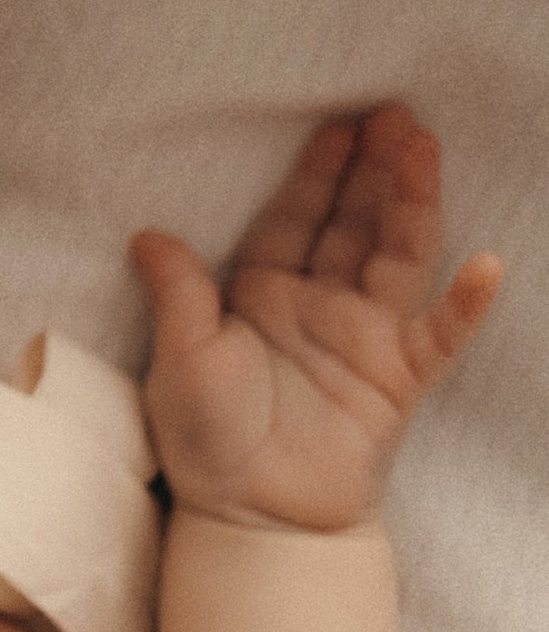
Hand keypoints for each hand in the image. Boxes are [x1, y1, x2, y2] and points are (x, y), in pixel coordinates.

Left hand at [133, 105, 499, 531]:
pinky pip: (439, 335)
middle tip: (396, 113)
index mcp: (263, 291)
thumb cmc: (207, 439)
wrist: (253, 518)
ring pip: (396, 256)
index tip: (339, 121)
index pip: (296, 216)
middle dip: (374, 168)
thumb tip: (145, 234)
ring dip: (413, 205)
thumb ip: (178, 294)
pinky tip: (486, 264)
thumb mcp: (181, 358)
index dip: (319, 170)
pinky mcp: (399, 379)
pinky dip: (463, 303)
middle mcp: (318, 304)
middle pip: (354, 221)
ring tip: (426, 149)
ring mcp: (364, 337)